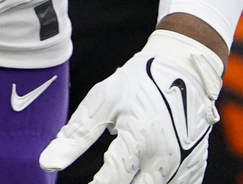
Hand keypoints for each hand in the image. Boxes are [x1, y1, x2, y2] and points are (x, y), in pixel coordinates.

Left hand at [40, 30, 223, 182]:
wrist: (183, 70)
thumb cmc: (138, 84)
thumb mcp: (101, 102)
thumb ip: (75, 136)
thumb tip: (47, 163)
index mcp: (138, 142)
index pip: (112, 181)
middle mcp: (165, 159)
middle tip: (103, 177)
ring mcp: (184, 165)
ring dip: (138, 183)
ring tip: (122, 174)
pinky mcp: (195, 165)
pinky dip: (161, 182)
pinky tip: (144, 173)